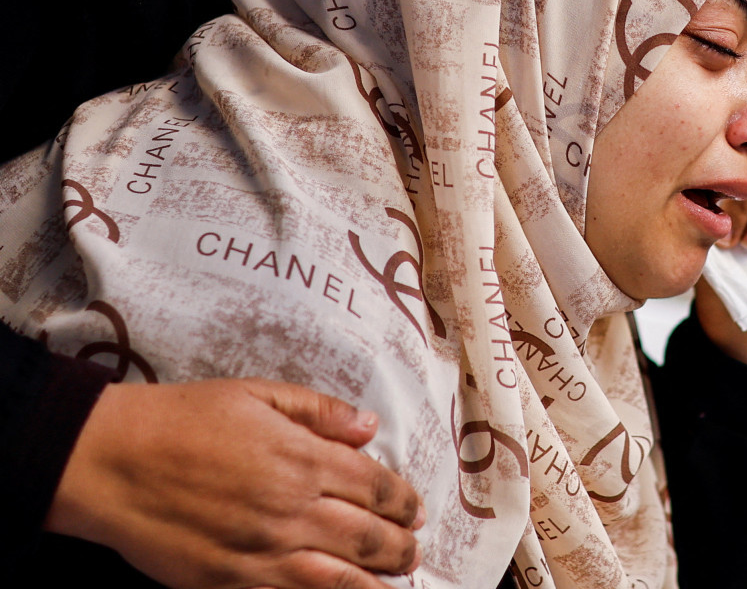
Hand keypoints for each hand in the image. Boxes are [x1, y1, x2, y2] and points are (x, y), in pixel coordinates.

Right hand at [46, 378, 422, 588]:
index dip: (403, 502)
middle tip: (413, 551)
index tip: (416, 510)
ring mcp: (261, 551)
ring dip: (374, 583)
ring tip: (394, 582)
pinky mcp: (229, 582)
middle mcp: (291, 508)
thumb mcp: (257, 394)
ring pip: (337, 578)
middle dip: (399, 547)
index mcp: (303, 458)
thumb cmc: (183, 419)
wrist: (112, 460)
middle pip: (366, 536)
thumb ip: (319, 411)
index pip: (375, 486)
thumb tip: (370, 426)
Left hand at [695, 147, 746, 378]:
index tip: (695, 193)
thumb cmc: (719, 247)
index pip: (723, 135)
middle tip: (714, 224)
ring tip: (734, 239)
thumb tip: (678, 176)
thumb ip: (695, 192)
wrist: (746, 288)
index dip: (709, 162)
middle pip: (746, 149)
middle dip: (728, 189)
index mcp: (736, 150)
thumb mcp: (699, 217)